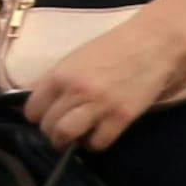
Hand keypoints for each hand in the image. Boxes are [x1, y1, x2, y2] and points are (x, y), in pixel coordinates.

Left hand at [16, 6, 185, 153]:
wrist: (153, 42)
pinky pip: (97, 143)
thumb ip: (59, 80)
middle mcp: (74, 91)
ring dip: (68, 142)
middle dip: (53, 132)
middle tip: (63, 130)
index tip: (48, 117)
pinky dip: (94, 143)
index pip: (32, 110)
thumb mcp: (77, 58)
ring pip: (66, 136)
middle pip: (48, 126)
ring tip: (76, 138)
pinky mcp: (120, 117)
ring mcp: (98, 105)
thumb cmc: (115, 47)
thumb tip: (45, 103)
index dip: (39, 117)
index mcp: (60, 74)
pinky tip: (99, 134)